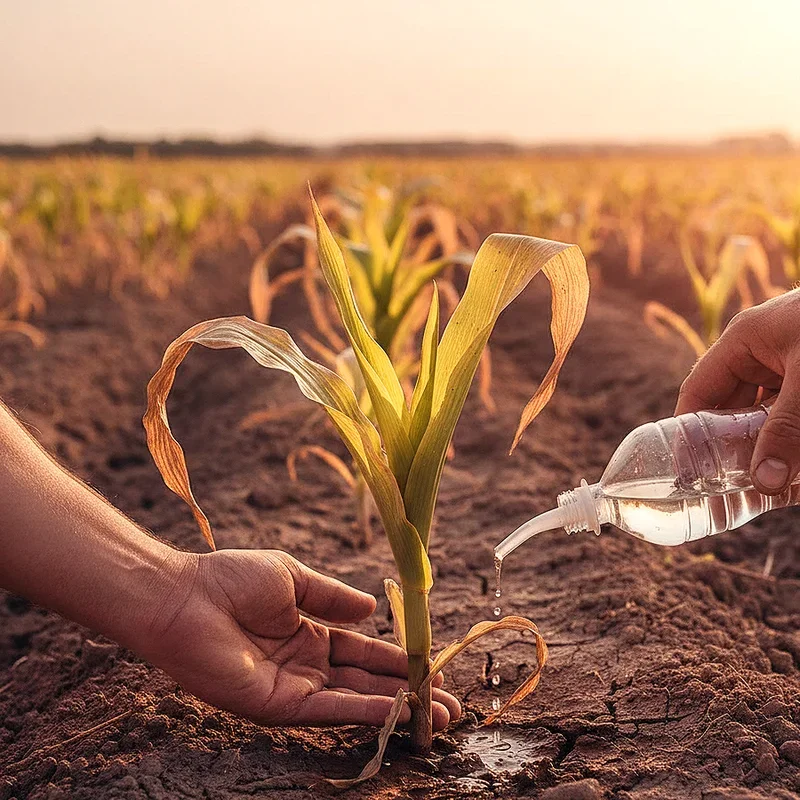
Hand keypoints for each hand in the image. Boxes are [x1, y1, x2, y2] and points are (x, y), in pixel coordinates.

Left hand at [141, 548, 460, 727]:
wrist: (182, 596)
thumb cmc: (230, 579)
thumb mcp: (293, 578)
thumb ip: (333, 597)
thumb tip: (374, 607)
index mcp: (309, 634)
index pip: (364, 653)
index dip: (399, 661)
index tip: (434, 666)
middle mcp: (305, 666)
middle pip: (367, 684)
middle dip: (409, 694)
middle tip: (449, 707)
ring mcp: (292, 688)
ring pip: (354, 701)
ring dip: (396, 708)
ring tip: (438, 715)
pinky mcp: (276, 705)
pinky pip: (327, 709)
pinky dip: (363, 711)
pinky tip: (395, 710)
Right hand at [676, 289, 799, 493]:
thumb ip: (788, 432)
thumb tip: (763, 485)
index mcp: (744, 339)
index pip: (699, 390)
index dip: (688, 429)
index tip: (686, 469)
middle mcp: (762, 349)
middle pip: (733, 406)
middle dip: (735, 444)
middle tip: (731, 484)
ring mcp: (791, 361)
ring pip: (768, 412)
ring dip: (770, 443)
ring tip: (770, 479)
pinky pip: (795, 410)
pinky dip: (796, 435)